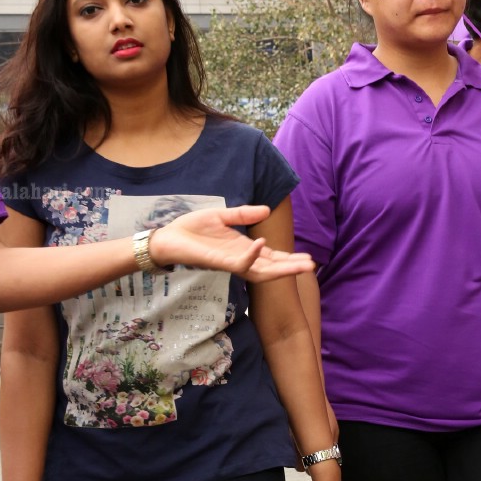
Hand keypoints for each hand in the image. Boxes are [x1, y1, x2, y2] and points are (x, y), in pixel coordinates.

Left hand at [148, 206, 316, 281]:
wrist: (168, 237)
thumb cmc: (192, 229)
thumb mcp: (222, 216)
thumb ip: (244, 214)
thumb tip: (267, 209)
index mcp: (243, 250)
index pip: (271, 258)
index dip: (289, 259)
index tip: (307, 258)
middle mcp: (240, 259)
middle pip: (271, 267)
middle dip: (291, 267)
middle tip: (311, 266)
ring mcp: (230, 263)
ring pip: (261, 271)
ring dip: (281, 269)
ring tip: (300, 265)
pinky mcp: (219, 263)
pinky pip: (239, 262)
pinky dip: (252, 255)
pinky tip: (262, 244)